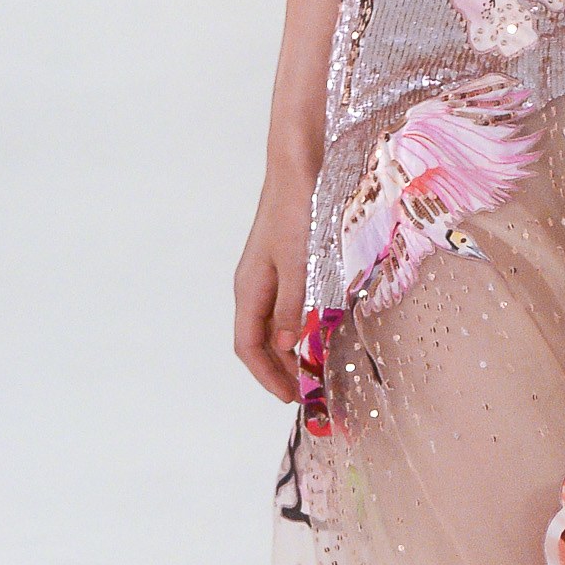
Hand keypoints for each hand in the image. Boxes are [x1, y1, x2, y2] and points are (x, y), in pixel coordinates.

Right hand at [234, 158, 316, 399]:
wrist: (298, 167)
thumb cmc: (297, 212)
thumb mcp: (298, 264)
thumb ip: (291, 306)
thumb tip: (284, 347)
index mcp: (249, 289)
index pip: (248, 347)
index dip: (267, 376)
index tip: (290, 397)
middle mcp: (253, 286)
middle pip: (258, 340)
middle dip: (278, 369)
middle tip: (306, 391)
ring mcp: (268, 275)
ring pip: (272, 325)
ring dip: (288, 351)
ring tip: (312, 369)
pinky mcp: (284, 264)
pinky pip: (285, 307)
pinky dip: (297, 327)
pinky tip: (316, 331)